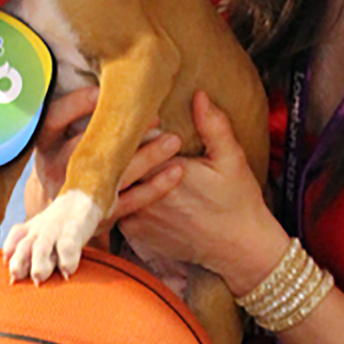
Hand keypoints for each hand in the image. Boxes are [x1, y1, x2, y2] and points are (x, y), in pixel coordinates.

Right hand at [7, 88, 185, 276]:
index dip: (75, 105)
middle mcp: (56, 169)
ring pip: (112, 177)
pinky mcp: (98, 217)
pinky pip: (130, 203)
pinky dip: (156, 187)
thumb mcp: (61, 136)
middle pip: (88, 150)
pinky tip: (177, 171)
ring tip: (174, 140)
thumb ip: (79, 110)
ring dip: (146, 158)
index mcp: (45, 144)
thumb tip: (108, 65)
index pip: (53, 120)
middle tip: (155, 116)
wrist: (58, 217)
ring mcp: (76, 196)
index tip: (102, 91)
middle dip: (122, 134)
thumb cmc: (70, 157)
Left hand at [119, 92, 287, 294]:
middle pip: (114, 162)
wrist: (238, 248)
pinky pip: (114, 207)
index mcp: (167, 170)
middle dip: (112, 146)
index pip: (132, 141)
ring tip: (105, 152)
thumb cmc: (238, 200)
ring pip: (110, 185)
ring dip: (109, 170)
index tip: (127, 114)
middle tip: (106, 128)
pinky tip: (116, 181)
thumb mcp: (232, 158)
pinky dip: (114, 194)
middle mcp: (146, 195)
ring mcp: (137, 216)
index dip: (127, 126)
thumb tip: (198, 95)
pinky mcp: (134, 232)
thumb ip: (214, 125)